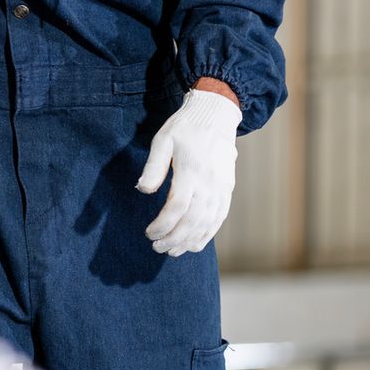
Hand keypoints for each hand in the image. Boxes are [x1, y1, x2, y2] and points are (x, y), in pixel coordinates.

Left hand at [135, 84, 241, 256]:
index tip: (149, 233)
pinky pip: (219, 218)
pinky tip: (194, 244)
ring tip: (172, 251)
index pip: (177, 207)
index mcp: (191, 171)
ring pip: (208, 224)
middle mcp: (210, 183)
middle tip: (156, 247)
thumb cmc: (185, 128)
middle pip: (193, 221)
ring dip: (189, 241)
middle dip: (173, 239)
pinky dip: (207, 234)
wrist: (216, 117)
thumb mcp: (163, 140)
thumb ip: (153, 167)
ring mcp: (221, 189)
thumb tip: (141, 190)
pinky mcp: (227, 190)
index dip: (162, 225)